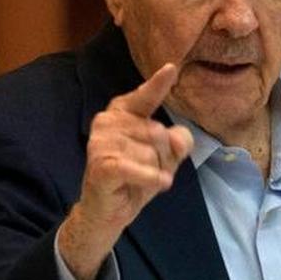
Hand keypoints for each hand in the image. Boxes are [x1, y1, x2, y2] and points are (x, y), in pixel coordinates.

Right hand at [58, 63, 193, 279]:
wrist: (107, 211)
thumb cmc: (135, 177)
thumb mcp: (165, 157)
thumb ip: (179, 141)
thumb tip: (177, 140)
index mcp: (122, 113)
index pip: (145, 97)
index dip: (158, 84)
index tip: (172, 67)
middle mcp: (108, 121)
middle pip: (161, 134)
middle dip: (164, 158)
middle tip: (146, 170)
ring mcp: (102, 142)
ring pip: (153, 154)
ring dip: (154, 172)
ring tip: (138, 180)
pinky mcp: (101, 164)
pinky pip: (139, 168)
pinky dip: (151, 179)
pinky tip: (157, 184)